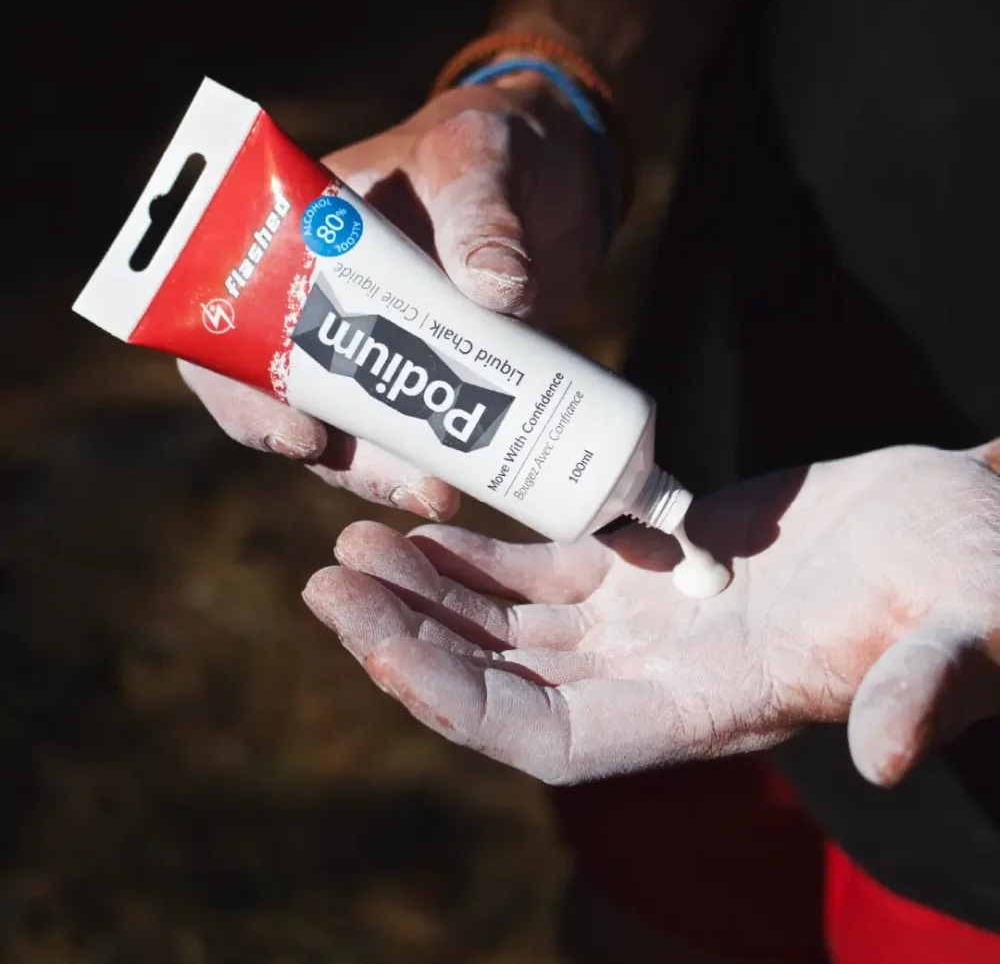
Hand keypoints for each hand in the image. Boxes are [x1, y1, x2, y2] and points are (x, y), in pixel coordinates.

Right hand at [181, 77, 600, 517]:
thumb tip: (496, 288)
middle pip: (290, 399)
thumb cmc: (498, 143)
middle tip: (402, 483)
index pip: (235, 322)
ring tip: (442, 494)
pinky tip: (467, 487)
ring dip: (386, 473)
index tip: (300, 434)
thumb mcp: (483, 157)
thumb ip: (483, 210)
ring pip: (355, 430)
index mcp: (304, 239)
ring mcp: (384, 344)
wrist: (561, 171)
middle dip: (333, 456)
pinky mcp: (438, 375)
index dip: (241, 390)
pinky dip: (435, 463)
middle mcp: (329, 301)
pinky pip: (418, 433)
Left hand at [302, 441, 999, 785]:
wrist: (971, 528)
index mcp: (716, 710)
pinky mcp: (656, 562)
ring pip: (511, 623)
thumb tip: (884, 753)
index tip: (374, 641)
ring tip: (351, 545)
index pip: (550, 738)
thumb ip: (928, 687)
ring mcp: (653, 621)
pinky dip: (482, 553)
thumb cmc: (980, 582)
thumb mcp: (971, 628)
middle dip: (411, 640)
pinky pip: (546, 568)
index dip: (457, 702)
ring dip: (430, 593)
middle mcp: (665, 678)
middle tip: (326, 580)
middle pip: (504, 682)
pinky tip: (428, 524)